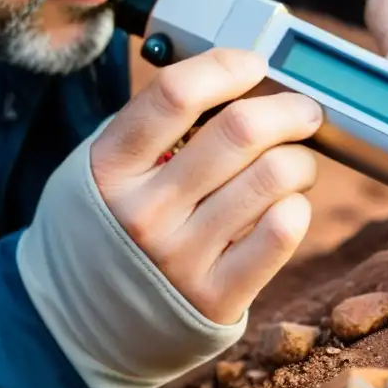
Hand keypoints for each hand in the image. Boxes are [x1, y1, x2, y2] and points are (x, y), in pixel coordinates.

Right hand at [89, 49, 321, 324]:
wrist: (85, 323)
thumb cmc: (112, 223)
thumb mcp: (108, 167)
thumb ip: (158, 124)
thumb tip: (241, 77)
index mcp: (111, 166)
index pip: (176, 93)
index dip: (228, 66)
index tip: (253, 64)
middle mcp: (143, 210)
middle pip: (241, 130)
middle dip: (289, 108)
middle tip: (302, 111)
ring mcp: (180, 257)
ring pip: (275, 176)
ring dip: (301, 159)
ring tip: (294, 163)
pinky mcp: (216, 297)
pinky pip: (283, 232)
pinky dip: (298, 206)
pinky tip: (285, 205)